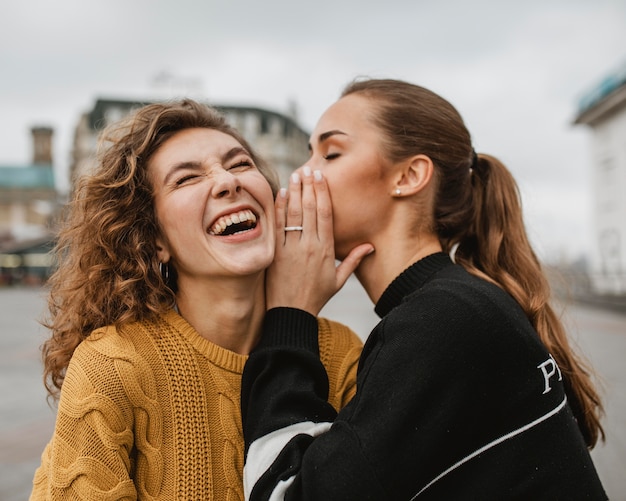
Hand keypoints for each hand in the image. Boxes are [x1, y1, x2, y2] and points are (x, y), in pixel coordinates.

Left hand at [265, 166, 373, 314]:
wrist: (291, 313)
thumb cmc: (316, 296)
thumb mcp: (338, 280)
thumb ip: (353, 260)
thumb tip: (370, 246)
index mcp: (326, 250)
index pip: (326, 214)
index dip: (323, 193)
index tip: (321, 177)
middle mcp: (310, 246)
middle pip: (310, 209)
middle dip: (309, 186)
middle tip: (307, 168)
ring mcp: (292, 248)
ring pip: (294, 214)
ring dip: (295, 192)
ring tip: (295, 175)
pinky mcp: (276, 253)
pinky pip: (278, 226)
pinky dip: (279, 208)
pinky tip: (281, 194)